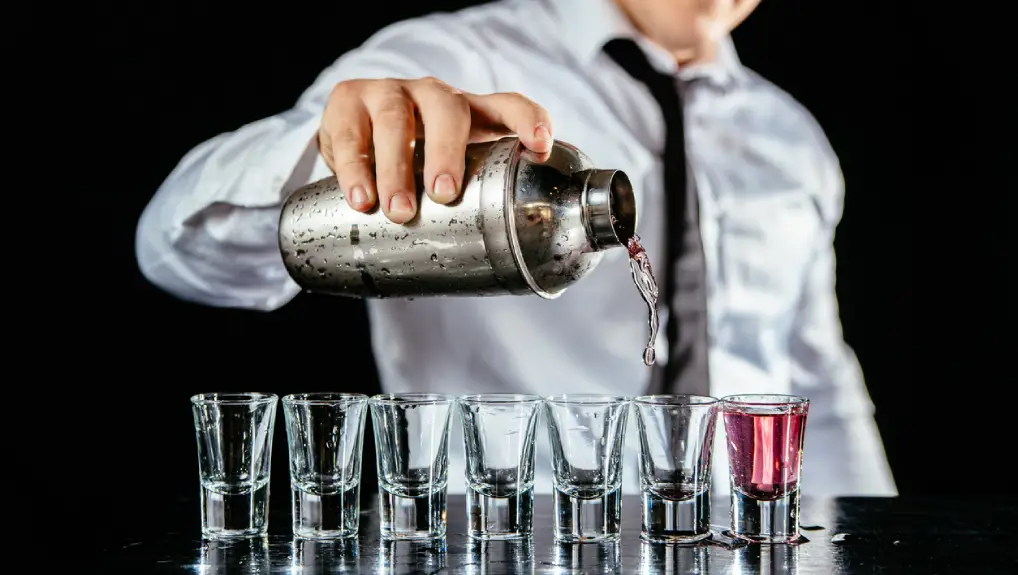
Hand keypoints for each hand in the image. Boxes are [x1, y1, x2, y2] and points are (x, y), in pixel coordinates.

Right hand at [318, 77, 553, 223]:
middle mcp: (432, 95)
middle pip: (447, 110)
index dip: (527, 120)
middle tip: (443, 194)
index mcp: (470, 111)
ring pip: (394, 120)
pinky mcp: (348, 100)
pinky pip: (350, 133)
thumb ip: (477, 195)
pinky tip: (360, 198)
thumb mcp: (448, 169)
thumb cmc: (415, 159)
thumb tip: (513, 250)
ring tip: (398, 211)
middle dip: (447, 152)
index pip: (507, 105)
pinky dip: (354, 168)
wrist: (351, 138)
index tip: (538, 145)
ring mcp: (389, 93)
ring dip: (396, 168)